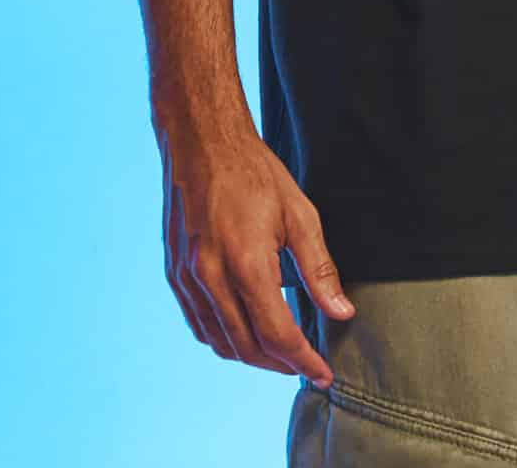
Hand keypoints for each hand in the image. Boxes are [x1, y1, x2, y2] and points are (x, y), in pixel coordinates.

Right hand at [153, 102, 353, 385]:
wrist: (202, 142)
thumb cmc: (254, 173)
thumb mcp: (299, 214)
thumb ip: (319, 268)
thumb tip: (341, 312)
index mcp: (246, 264)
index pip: (278, 334)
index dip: (303, 361)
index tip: (323, 374)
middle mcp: (211, 278)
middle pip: (247, 347)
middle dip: (280, 364)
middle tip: (306, 364)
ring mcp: (188, 279)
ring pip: (220, 341)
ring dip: (251, 356)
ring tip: (280, 353)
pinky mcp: (175, 274)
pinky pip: (199, 324)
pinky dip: (224, 338)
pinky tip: (243, 331)